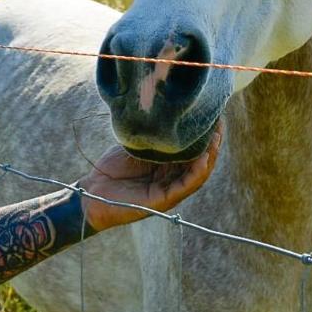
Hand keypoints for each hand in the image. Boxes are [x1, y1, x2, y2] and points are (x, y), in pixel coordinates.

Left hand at [78, 120, 222, 231]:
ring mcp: (170, 190)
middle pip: (200, 160)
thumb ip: (150, 135)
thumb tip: (162, 111)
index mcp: (167, 165)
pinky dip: (196, 172)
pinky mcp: (164, 200)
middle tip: (219, 122)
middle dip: (212, 141)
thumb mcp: (134, 146)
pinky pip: (185, 186)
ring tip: (217, 138)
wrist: (92, 193)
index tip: (211, 113)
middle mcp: (172, 177)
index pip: (192, 149)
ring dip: (210, 156)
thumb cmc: (111, 169)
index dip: (203, 133)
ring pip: (198, 173)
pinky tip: (203, 159)